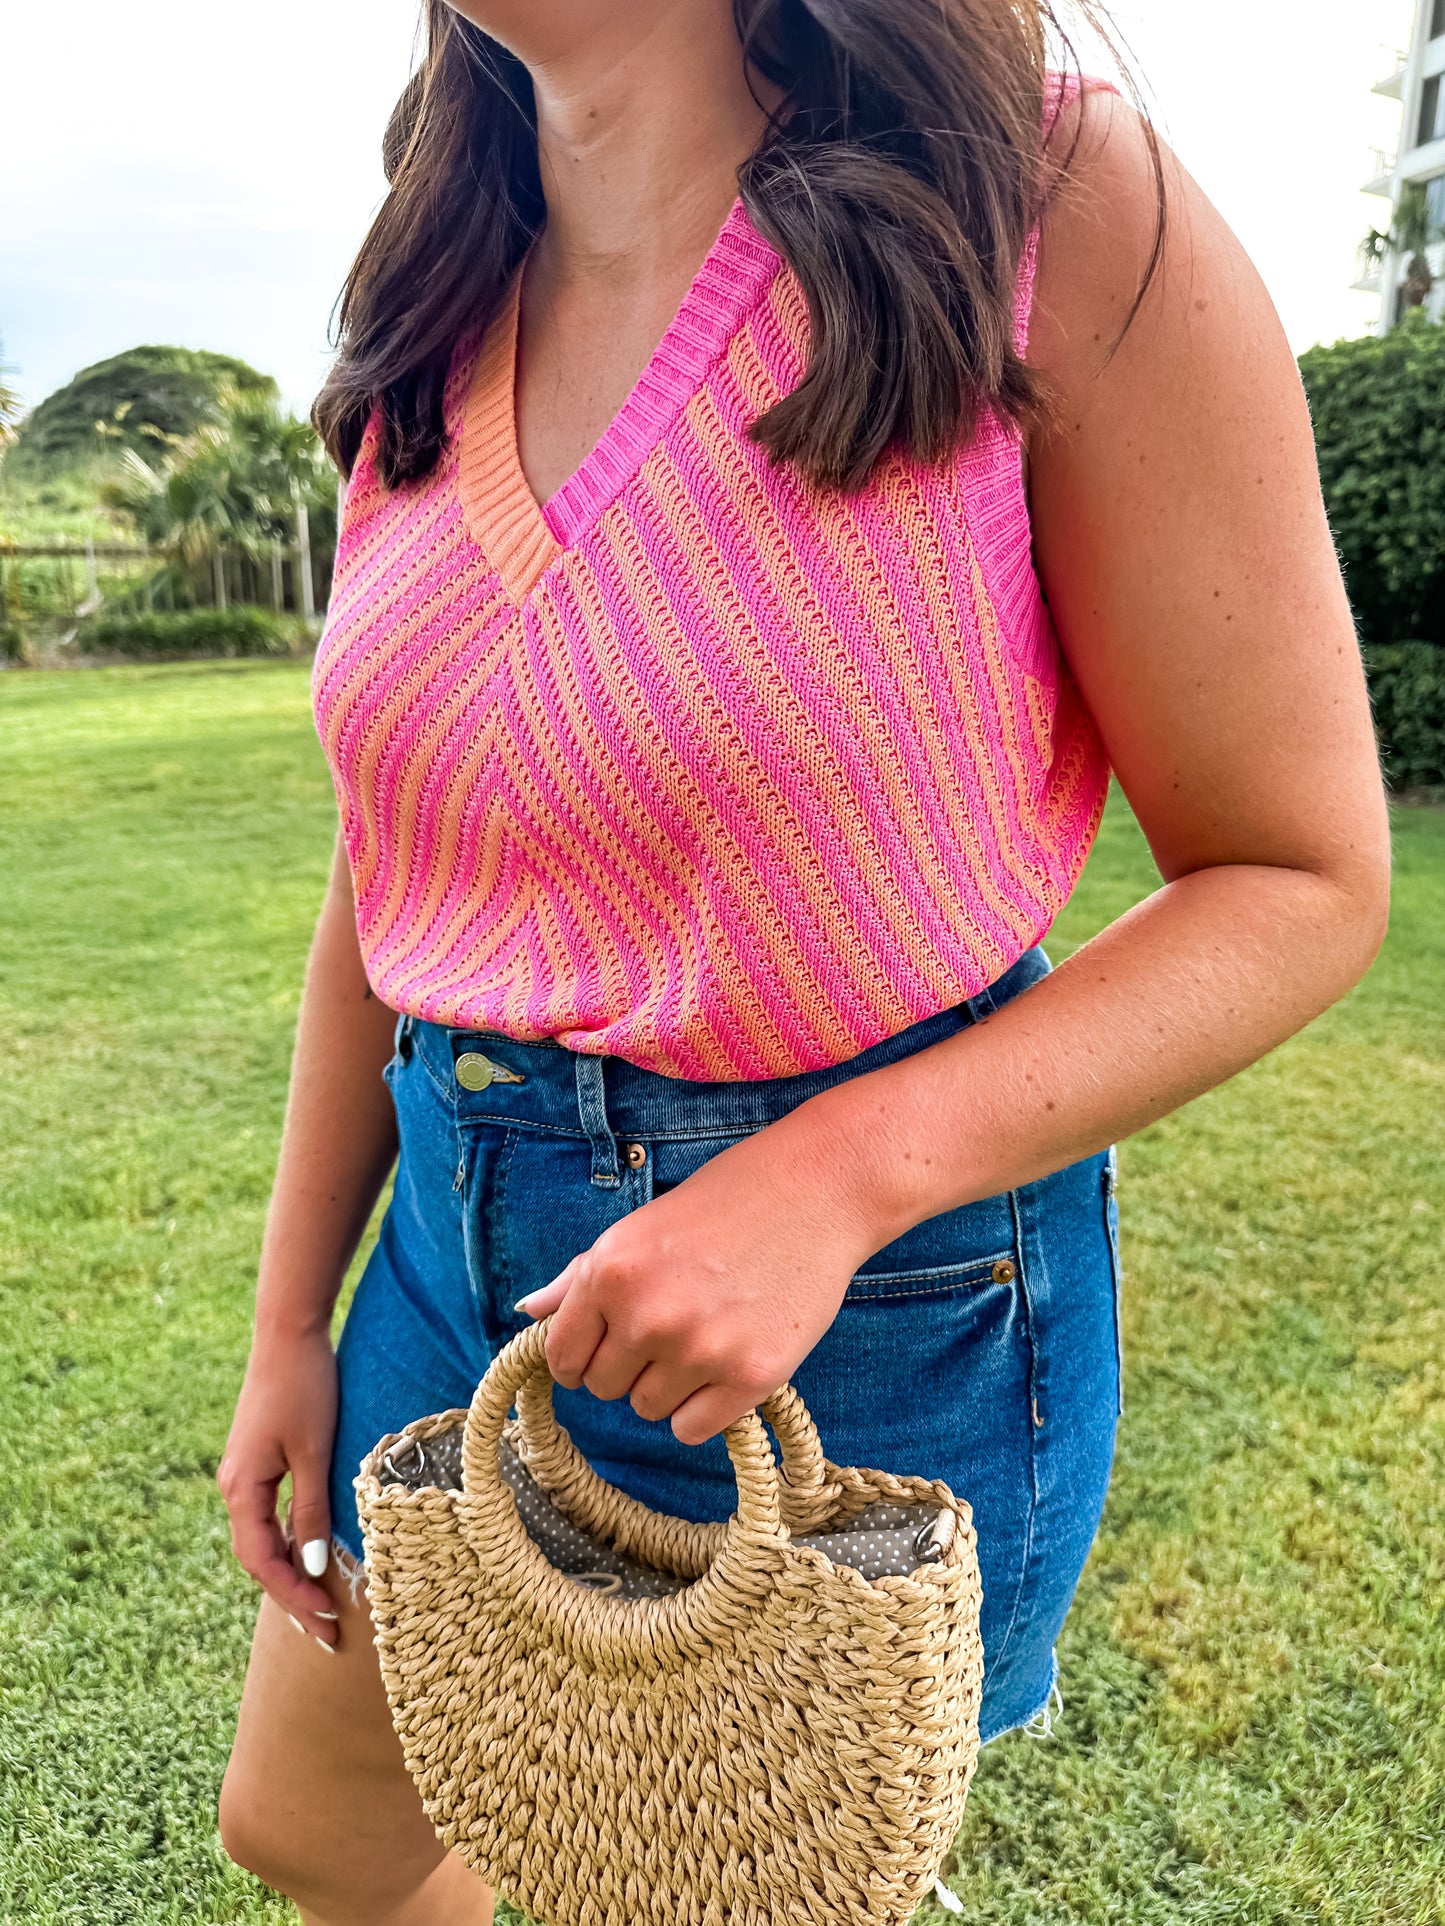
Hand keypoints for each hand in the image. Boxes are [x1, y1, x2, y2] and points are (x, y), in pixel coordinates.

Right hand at [217, 1327, 340, 1647]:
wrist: (288, 1332)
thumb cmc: (304, 1387)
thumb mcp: (314, 1452)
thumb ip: (312, 1510)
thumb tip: (313, 1566)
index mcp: (242, 1489)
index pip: (263, 1561)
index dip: (293, 1594)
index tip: (325, 1622)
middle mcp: (235, 1486)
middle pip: (259, 1557)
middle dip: (291, 1595)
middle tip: (325, 1633)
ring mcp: (245, 1472)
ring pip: (263, 1538)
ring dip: (290, 1571)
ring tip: (321, 1605)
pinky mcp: (259, 1458)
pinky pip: (269, 1514)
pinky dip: (289, 1541)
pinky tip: (310, 1555)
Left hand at [514, 1112, 878, 1444]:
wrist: (815, 1193)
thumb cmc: (723, 1203)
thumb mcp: (639, 1228)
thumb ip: (581, 1276)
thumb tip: (530, 1312)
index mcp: (610, 1273)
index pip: (562, 1356)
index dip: (581, 1356)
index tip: (606, 1345)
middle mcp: (648, 1316)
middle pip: (604, 1388)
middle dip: (627, 1365)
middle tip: (671, 1325)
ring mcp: (700, 1351)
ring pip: (648, 1409)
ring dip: (668, 1385)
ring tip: (704, 1335)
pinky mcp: (752, 1377)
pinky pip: (693, 1428)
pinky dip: (704, 1407)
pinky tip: (725, 1362)